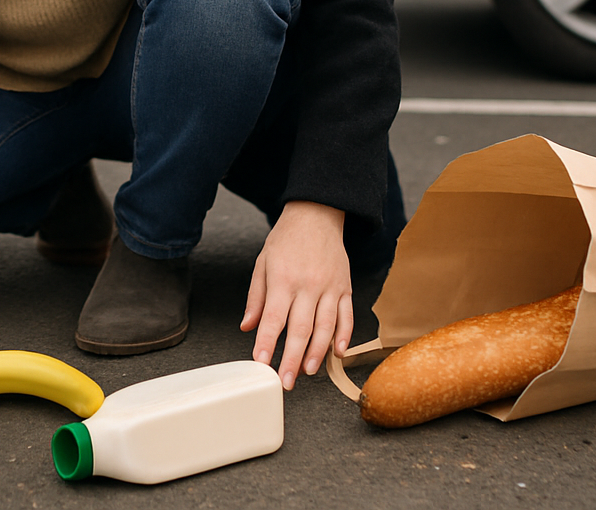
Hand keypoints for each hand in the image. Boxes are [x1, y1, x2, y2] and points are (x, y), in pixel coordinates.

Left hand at [240, 200, 351, 390]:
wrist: (316, 214)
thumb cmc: (285, 240)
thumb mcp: (263, 263)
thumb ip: (256, 297)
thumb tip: (248, 326)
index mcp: (283, 279)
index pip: (274, 318)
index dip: (268, 343)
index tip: (262, 362)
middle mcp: (308, 285)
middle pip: (301, 329)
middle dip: (293, 358)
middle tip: (285, 381)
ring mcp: (330, 287)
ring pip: (326, 327)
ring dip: (317, 353)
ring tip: (308, 371)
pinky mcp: (345, 287)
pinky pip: (347, 316)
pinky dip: (344, 336)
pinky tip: (337, 353)